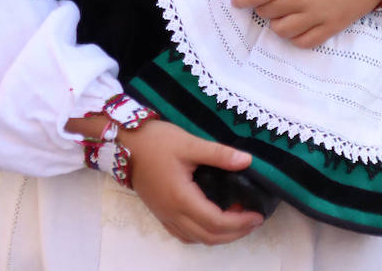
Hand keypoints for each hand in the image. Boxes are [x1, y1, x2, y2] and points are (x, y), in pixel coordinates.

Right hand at [123, 120, 265, 244]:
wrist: (124, 143)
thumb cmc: (155, 142)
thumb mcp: (189, 143)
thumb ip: (219, 154)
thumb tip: (247, 161)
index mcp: (182, 199)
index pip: (216, 222)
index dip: (240, 222)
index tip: (257, 214)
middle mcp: (173, 214)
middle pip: (208, 236)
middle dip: (235, 233)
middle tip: (253, 220)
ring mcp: (165, 216)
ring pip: (196, 239)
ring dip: (219, 236)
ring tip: (237, 220)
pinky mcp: (160, 213)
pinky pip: (184, 234)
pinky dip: (202, 234)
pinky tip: (212, 222)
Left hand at [232, 0, 381, 47]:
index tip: (236, 1)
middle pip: (269, 11)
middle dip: (261, 7)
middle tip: (265, 1)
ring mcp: (317, 15)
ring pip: (283, 30)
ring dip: (276, 23)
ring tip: (281, 13)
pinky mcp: (332, 27)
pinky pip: (305, 42)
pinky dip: (294, 38)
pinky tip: (296, 27)